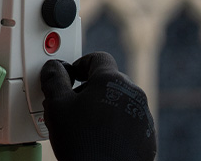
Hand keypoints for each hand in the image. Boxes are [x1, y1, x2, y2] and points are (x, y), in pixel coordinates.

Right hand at [40, 52, 155, 160]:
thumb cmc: (82, 142)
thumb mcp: (56, 106)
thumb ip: (54, 79)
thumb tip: (53, 67)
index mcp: (111, 80)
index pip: (97, 58)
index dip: (81, 64)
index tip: (72, 75)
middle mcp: (133, 94)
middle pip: (109, 80)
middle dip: (90, 88)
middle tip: (73, 105)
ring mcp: (142, 116)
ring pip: (120, 101)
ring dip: (103, 107)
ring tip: (86, 126)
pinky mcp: (147, 136)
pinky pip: (129, 121)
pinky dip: (116, 125)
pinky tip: (100, 138)